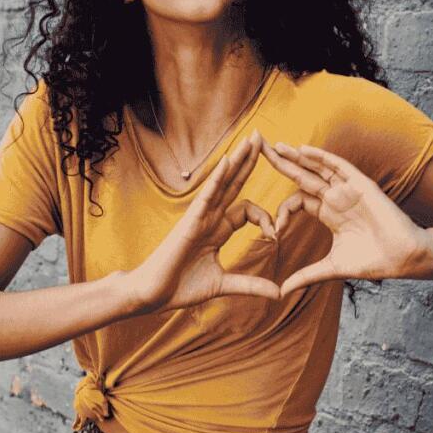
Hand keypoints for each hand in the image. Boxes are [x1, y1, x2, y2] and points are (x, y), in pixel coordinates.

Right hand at [131, 129, 280, 314]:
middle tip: (262, 136)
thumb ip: (251, 285)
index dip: (266, 218)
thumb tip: (279, 293)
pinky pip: (207, 194)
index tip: (275, 236)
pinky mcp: (190, 220)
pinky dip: (218, 177)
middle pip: (235, 183)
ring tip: (253, 138)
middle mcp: (210, 217)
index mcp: (218, 229)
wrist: (153, 295)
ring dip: (239, 159)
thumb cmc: (180, 287)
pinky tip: (229, 160)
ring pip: (224, 181)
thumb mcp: (224, 285)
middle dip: (249, 161)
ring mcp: (200, 216)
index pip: (248, 210)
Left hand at [260, 138, 432, 296]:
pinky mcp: (360, 185)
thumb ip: (306, 276)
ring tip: (274, 145)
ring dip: (296, 156)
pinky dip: (320, 157)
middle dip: (280, 163)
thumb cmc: (373, 261)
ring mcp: (347, 189)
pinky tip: (302, 150)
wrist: (403, 257)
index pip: (297, 201)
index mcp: (328, 213)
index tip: (273, 232)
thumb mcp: (331, 268)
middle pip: (302, 176)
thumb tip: (281, 292)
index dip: (282, 212)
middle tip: (257, 149)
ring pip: (317, 167)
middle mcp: (335, 198)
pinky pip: (338, 166)